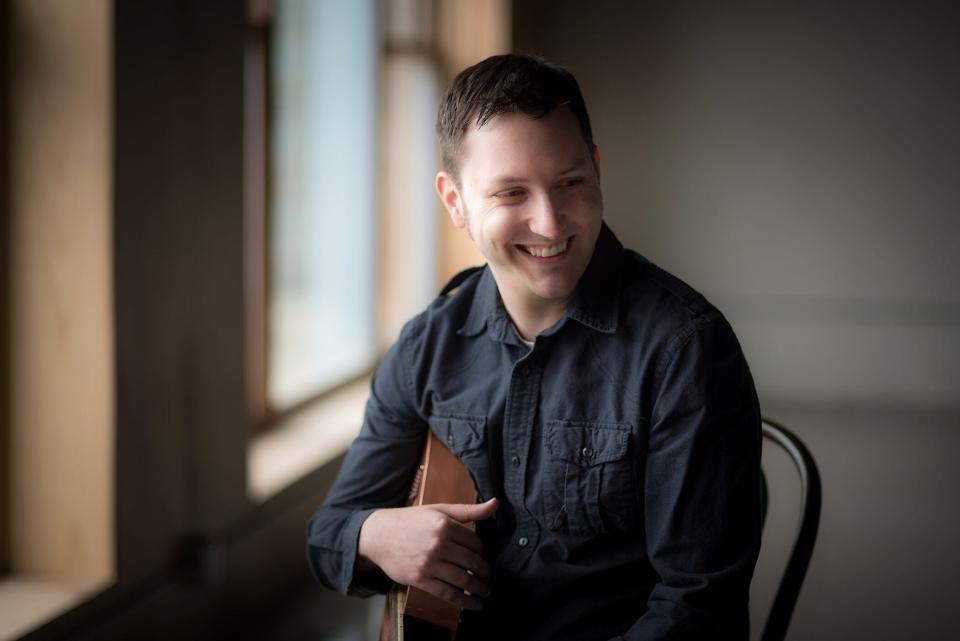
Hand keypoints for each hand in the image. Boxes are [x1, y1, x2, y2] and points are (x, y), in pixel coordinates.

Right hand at [358, 497, 498, 609]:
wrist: (379, 536)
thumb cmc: (410, 521)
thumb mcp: (439, 510)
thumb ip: (468, 510)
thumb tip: (495, 503)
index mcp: (444, 525)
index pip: (475, 542)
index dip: (482, 551)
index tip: (482, 556)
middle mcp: (438, 544)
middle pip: (473, 562)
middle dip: (485, 572)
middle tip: (490, 577)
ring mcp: (429, 563)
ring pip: (463, 579)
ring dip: (480, 588)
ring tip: (486, 592)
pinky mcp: (421, 579)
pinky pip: (447, 593)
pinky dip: (464, 601)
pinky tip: (474, 603)